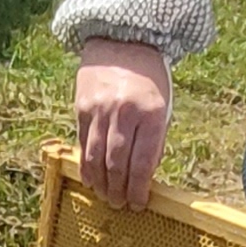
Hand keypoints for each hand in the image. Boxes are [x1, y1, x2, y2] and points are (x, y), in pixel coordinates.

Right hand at [76, 39, 172, 207]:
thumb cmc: (149, 79)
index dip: (140, 188)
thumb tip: (144, 176)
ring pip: (97, 157)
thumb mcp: (163, 106)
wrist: (122, 41)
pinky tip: (91, 179)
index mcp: (152, 113)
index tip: (139, 204)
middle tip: (120, 205)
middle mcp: (125, 112)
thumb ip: (155, 140)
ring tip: (106, 197)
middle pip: (118, 164)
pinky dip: (87, 165)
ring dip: (101, 183)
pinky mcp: (82, 108)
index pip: (143, 162)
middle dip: (119, 190)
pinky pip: (83, 144)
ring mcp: (100, 109)